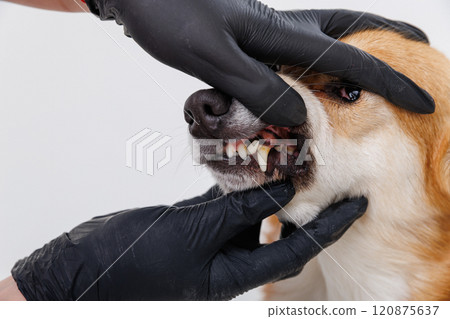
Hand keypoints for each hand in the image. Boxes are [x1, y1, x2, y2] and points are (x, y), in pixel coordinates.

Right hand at [11, 182, 367, 299]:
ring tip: (291, 159)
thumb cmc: (132, 263)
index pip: (295, 250)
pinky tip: (247, 160)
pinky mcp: (191, 226)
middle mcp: (227, 260)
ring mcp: (208, 241)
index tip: (357, 205)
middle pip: (277, 230)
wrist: (81, 270)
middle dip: (303, 203)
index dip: (329, 228)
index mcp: (232, 275)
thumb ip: (237, 212)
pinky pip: (224, 203)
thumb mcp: (191, 234)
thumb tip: (282, 188)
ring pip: (250, 213)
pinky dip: (237, 182)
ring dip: (268, 187)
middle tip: (328, 174)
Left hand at [84, 0, 433, 125]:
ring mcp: (266, 33)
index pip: (351, 59)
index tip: (424, 100)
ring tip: (377, 70)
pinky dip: (315, 69)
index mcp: (281, 33)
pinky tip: (311, 82)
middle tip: (420, 50)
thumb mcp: (212, 55)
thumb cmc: (169, 16)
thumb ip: (257, 85)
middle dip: (389, 40)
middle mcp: (281, 30)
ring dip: (357, 52)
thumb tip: (300, 117)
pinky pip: (294, 56)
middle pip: (351, 30)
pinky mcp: (248, 41)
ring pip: (325, 41)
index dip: (391, 80)